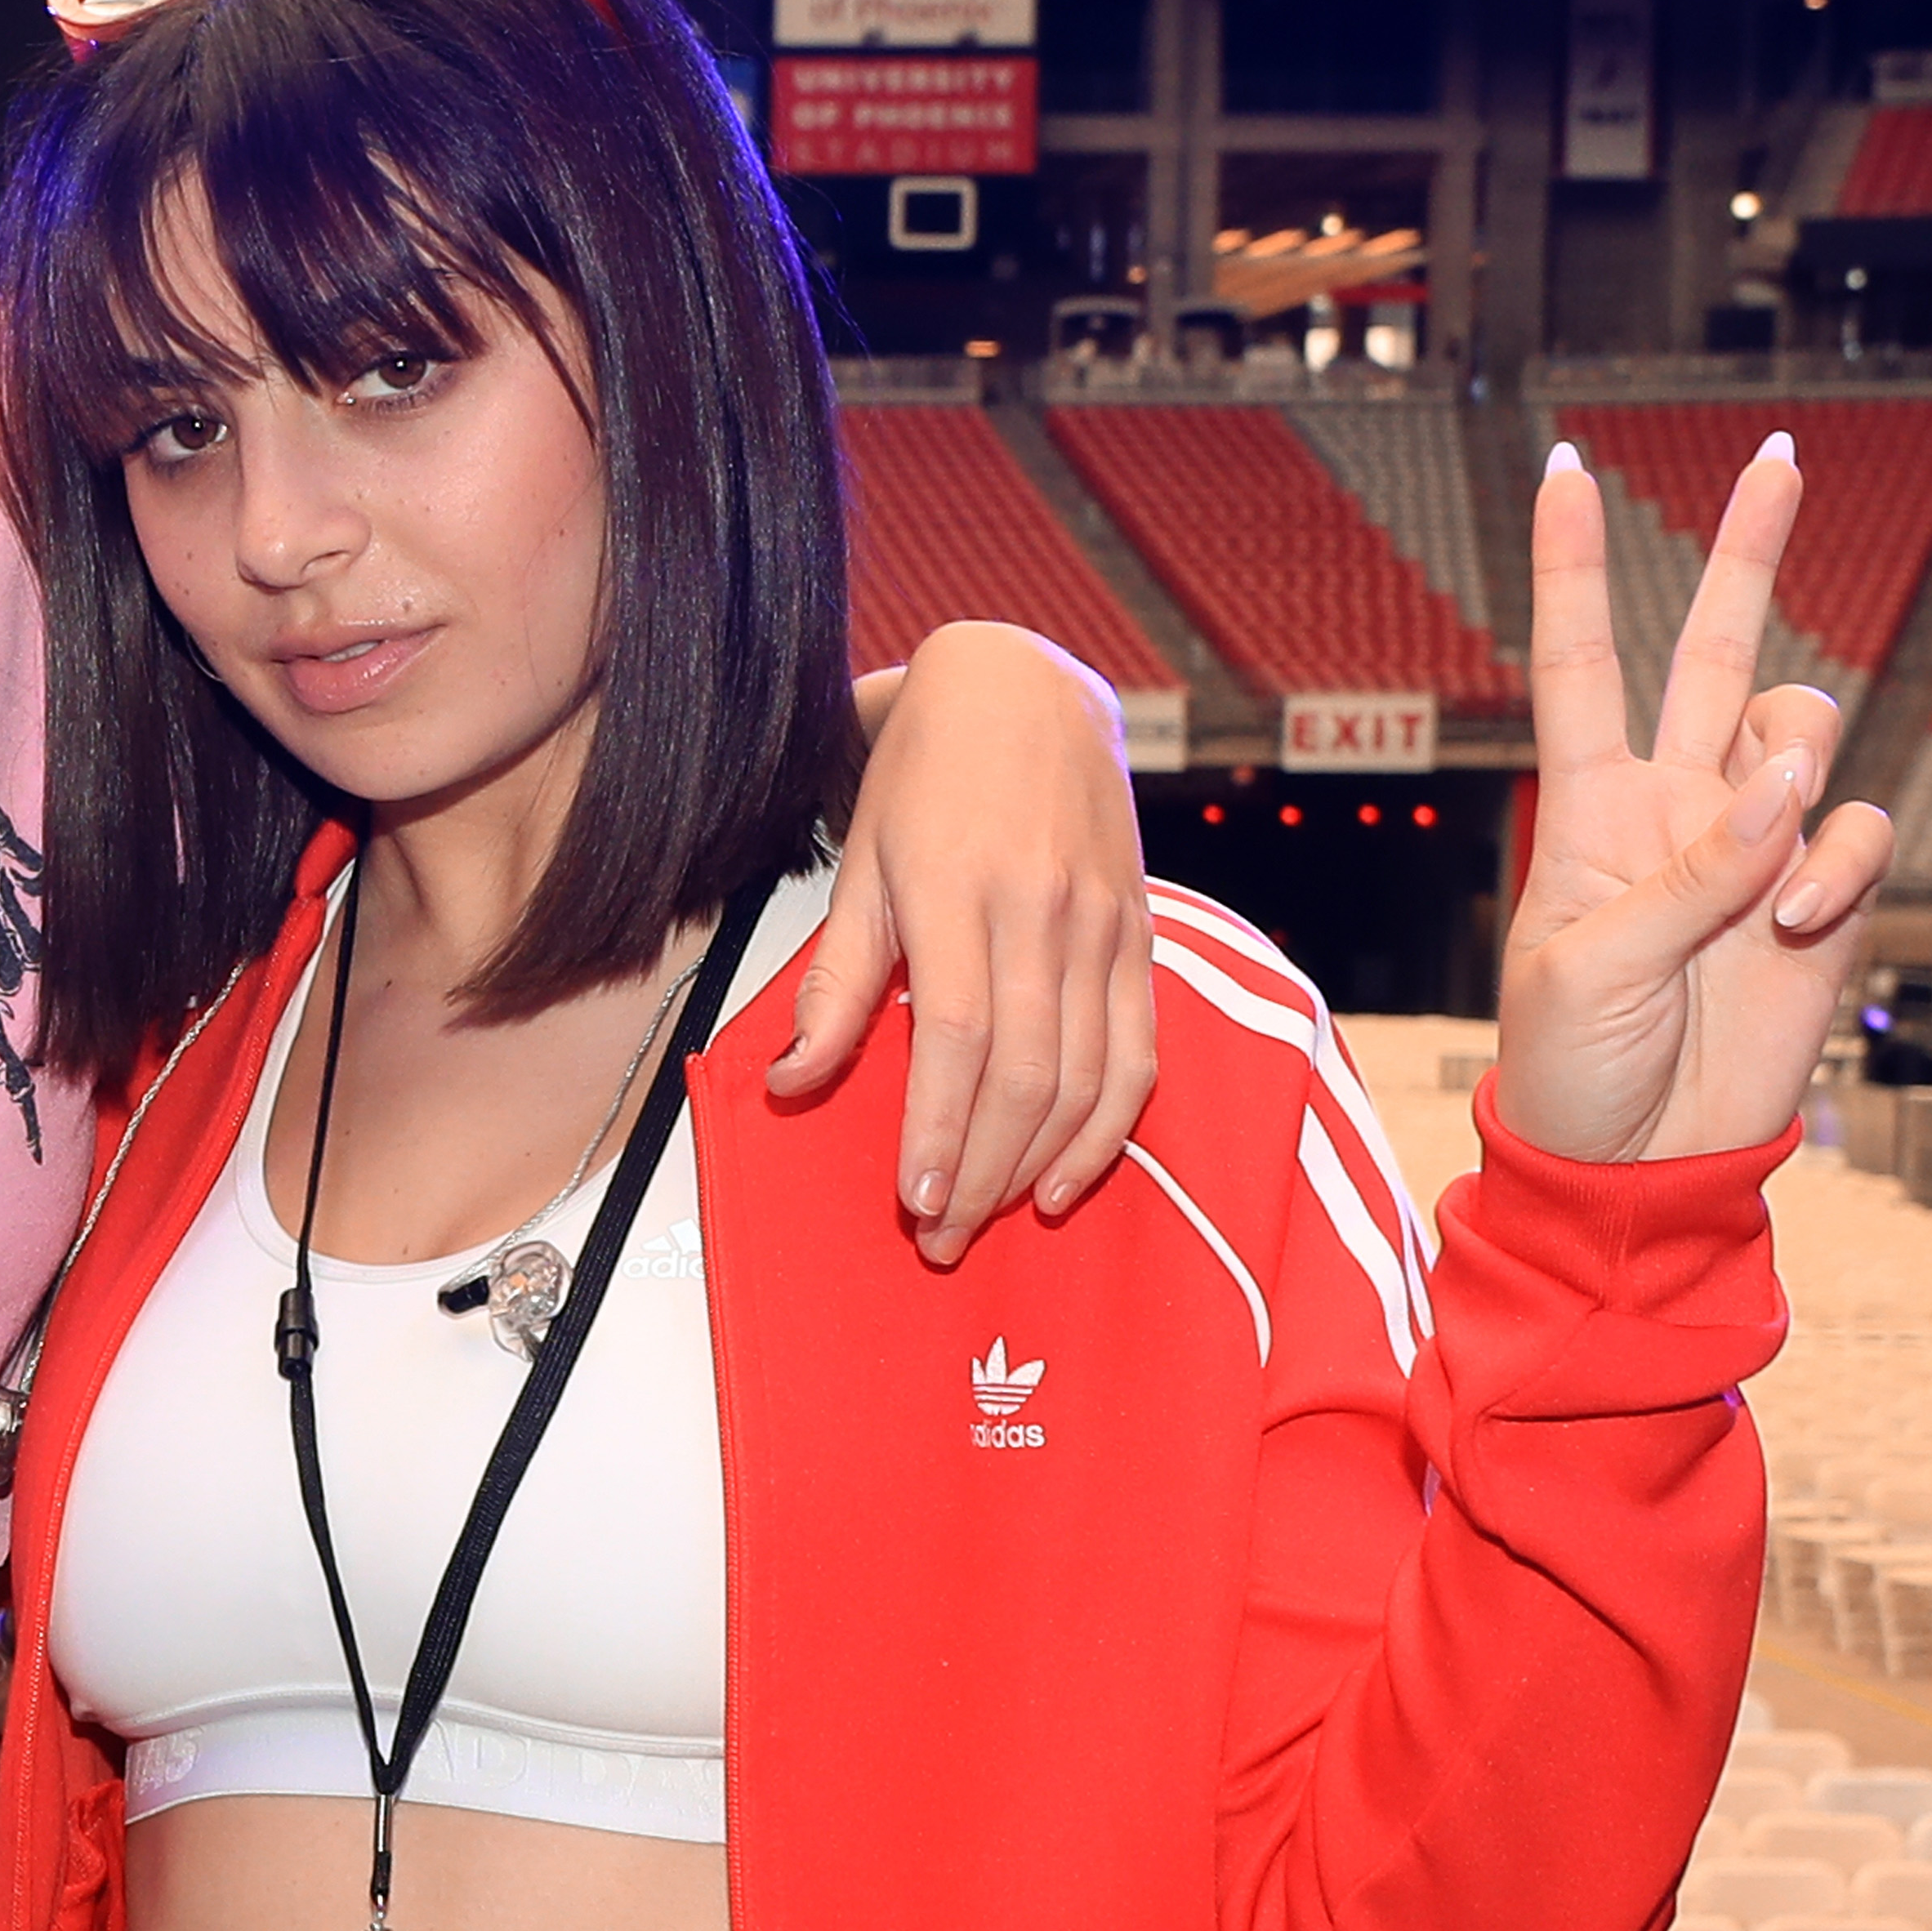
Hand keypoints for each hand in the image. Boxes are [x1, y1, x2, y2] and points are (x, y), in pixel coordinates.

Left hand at [781, 620, 1158, 1264]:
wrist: (1025, 691)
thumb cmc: (920, 780)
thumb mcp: (860, 864)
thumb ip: (835, 980)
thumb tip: (790, 1081)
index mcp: (957, 892)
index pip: (956, 1038)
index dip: (938, 1130)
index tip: (913, 1202)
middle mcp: (1041, 914)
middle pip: (1023, 1074)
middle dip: (981, 1171)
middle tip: (939, 1239)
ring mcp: (1102, 927)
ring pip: (1085, 1076)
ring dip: (1037, 1164)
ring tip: (988, 1219)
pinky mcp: (1141, 938)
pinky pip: (1139, 1053)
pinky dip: (1109, 1128)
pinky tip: (1065, 1179)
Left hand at [1495, 437, 1893, 1164]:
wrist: (1636, 1161)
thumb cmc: (1571, 1066)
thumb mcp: (1589, 970)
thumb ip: (1687, 874)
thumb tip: (1784, 787)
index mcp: (1587, 806)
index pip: (1580, 659)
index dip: (1573, 567)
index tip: (1561, 469)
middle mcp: (1676, 804)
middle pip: (1716, 649)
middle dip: (1750, 551)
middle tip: (1779, 454)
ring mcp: (1755, 845)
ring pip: (1804, 734)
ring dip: (1797, 783)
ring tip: (1763, 885)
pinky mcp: (1821, 897)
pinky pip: (1859, 829)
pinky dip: (1839, 863)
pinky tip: (1798, 921)